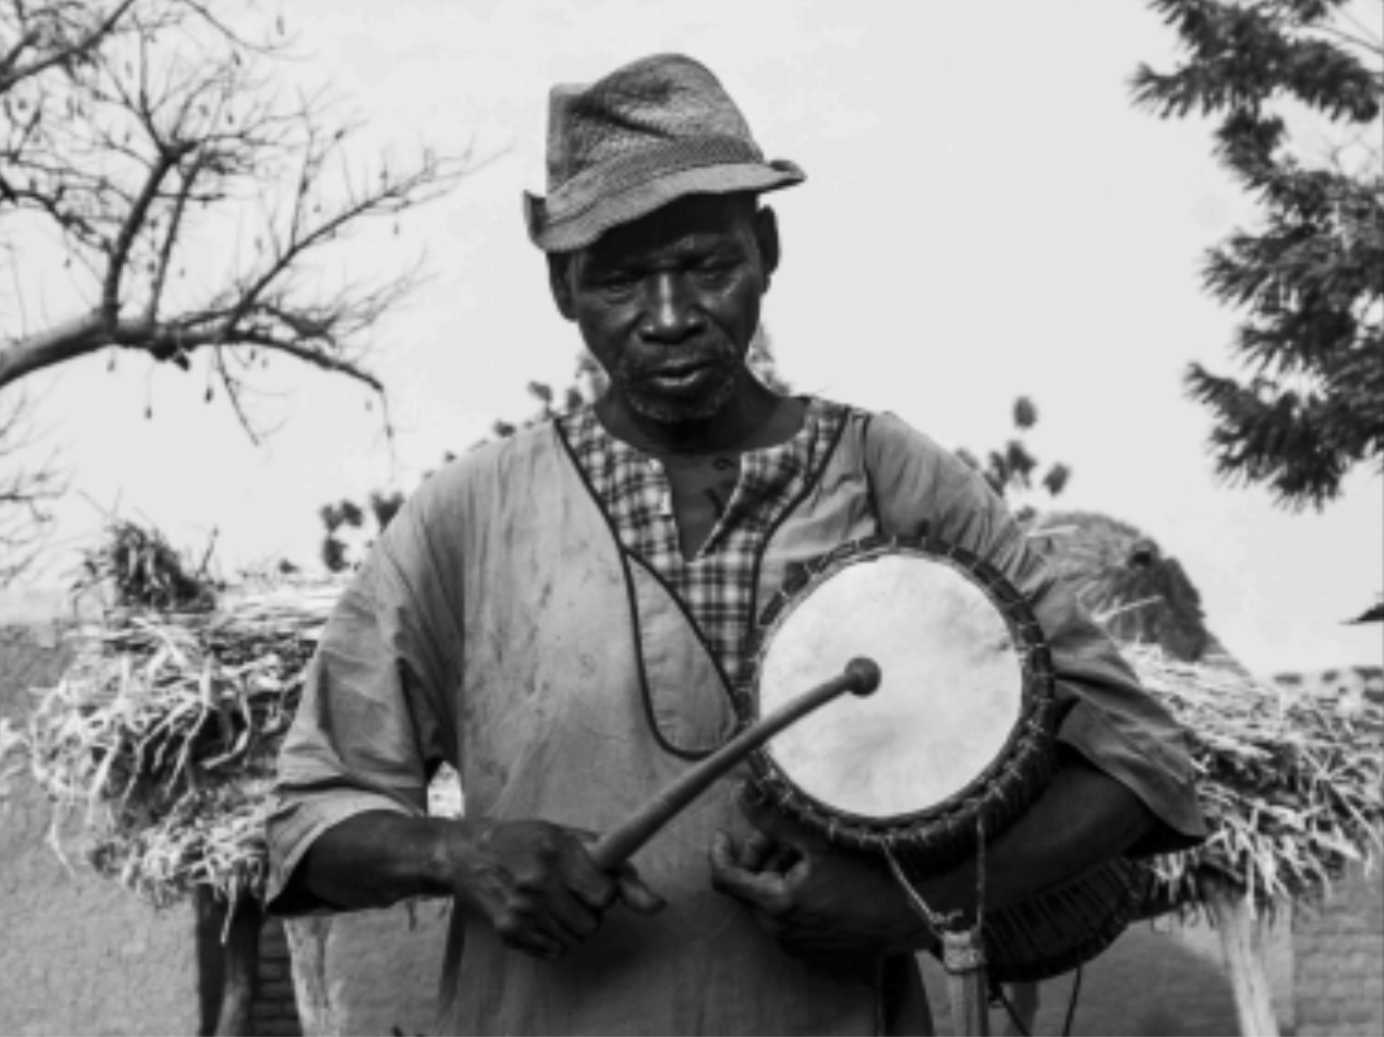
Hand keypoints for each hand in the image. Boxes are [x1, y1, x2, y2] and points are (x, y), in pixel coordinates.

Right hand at [443, 818, 664, 960]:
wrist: (470, 853)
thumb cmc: (531, 840)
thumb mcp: (573, 839)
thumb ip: (620, 870)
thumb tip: (659, 907)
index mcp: (557, 852)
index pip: (606, 895)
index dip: (605, 890)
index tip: (592, 880)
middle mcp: (537, 882)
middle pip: (593, 923)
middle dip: (589, 910)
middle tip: (569, 891)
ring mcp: (521, 910)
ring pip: (576, 940)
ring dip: (573, 926)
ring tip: (554, 902)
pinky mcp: (508, 931)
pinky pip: (554, 952)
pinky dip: (554, 939)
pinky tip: (540, 916)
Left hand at [708, 787, 928, 962]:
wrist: (906, 917)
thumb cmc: (865, 876)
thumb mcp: (817, 841)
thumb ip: (773, 818)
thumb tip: (741, 792)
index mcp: (774, 903)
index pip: (724, 877)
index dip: (719, 852)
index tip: (724, 833)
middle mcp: (778, 930)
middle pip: (748, 885)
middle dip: (760, 856)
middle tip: (784, 835)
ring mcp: (793, 943)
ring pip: (768, 899)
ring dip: (778, 873)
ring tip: (810, 855)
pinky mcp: (808, 950)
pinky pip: (786, 916)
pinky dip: (791, 893)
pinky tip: (819, 878)